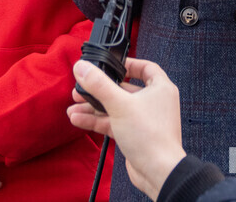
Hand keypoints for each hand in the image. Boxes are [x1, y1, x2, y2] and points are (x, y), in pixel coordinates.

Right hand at [68, 58, 185, 201]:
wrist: (157, 171)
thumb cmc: (150, 136)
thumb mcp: (120, 104)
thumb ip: (99, 85)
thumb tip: (82, 67)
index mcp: (160, 88)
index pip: (145, 68)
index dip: (128, 64)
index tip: (110, 64)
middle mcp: (154, 102)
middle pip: (124, 89)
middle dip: (101, 90)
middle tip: (82, 88)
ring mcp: (143, 119)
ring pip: (116, 107)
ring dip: (95, 107)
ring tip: (74, 106)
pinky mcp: (134, 134)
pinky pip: (114, 122)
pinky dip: (97, 121)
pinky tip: (78, 119)